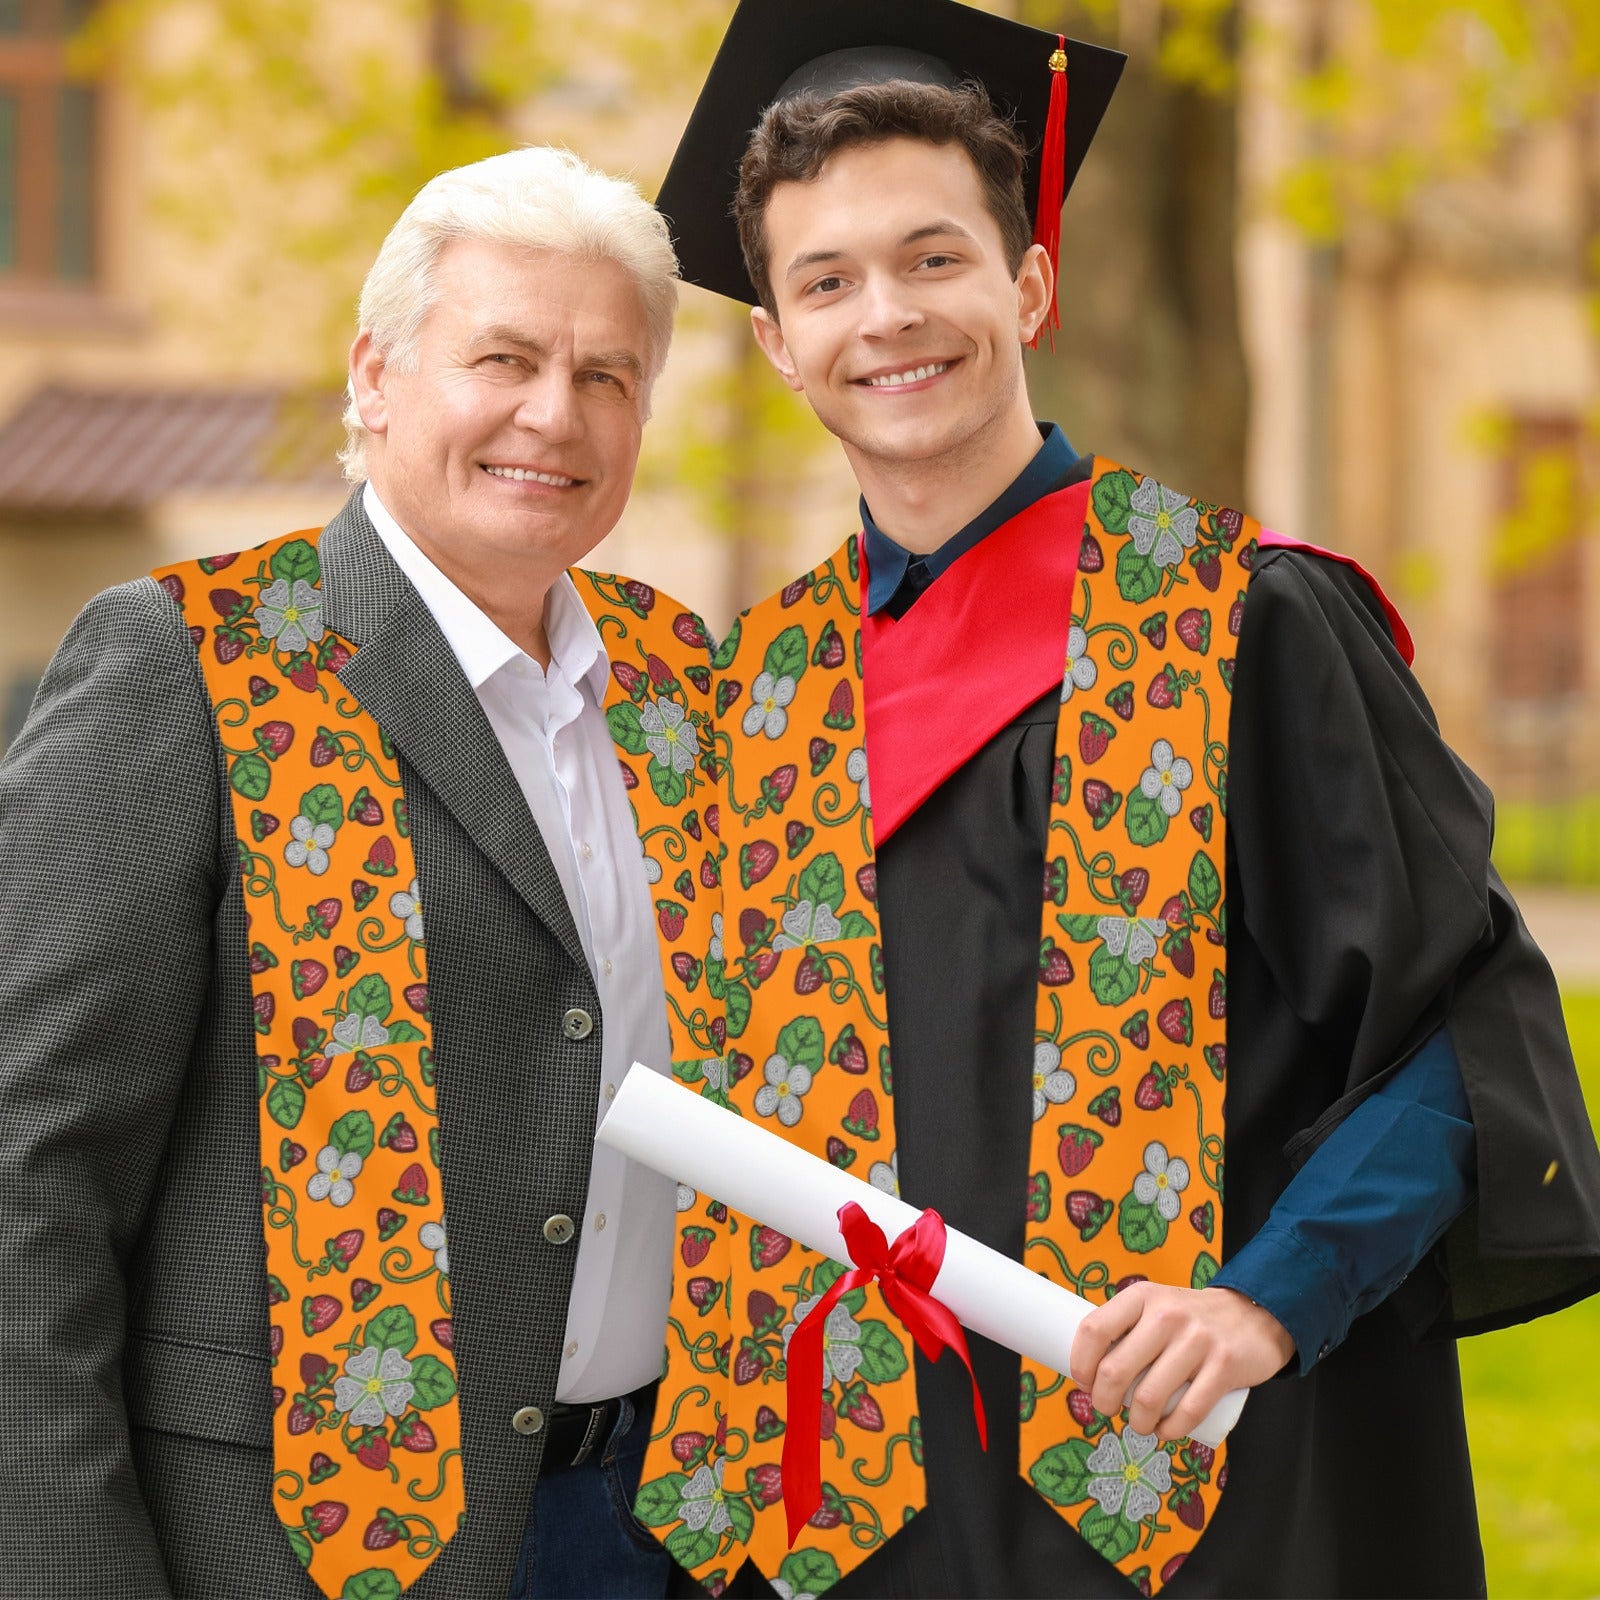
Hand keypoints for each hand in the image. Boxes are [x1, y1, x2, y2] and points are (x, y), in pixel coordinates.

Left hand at [1068, 1284, 1295, 1440]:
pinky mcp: (1224, 1366)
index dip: (1080, 1363)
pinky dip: (1170, 1431)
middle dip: (1103, 1401)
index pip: (1094, 1329)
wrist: (1253, 1315)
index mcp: (1142, 1297)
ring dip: (1137, 1423)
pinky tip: (1164, 1431)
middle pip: (1115, 1370)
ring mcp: (1197, 1340)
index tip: (1083, 1382)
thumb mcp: (1155, 1305)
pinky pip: (1188, 1412)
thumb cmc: (1190, 1319)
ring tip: (1139, 1424)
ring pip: (1149, 1398)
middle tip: (1107, 1409)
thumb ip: (1127, 1327)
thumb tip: (1089, 1367)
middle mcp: (1166, 1314)